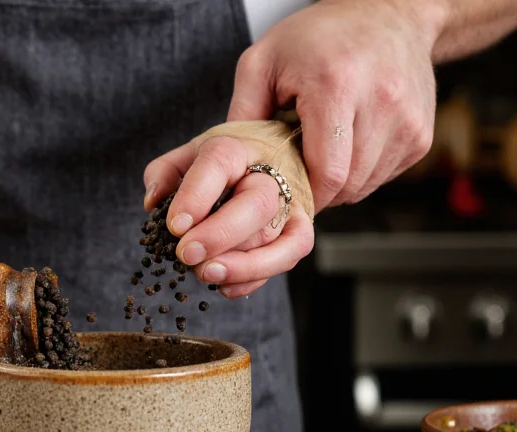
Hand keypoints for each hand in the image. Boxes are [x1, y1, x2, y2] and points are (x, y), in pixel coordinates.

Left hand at [144, 129, 313, 297]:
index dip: (196, 195)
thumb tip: (153, 203)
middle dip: (220, 234)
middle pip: (257, 204)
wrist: (274, 156)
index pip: (219, 164)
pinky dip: (257, 277)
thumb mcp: (187, 156)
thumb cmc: (224, 162)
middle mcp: (269, 174)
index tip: (175, 225)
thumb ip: (163, 173)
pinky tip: (225, 286)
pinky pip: (290, 256)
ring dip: (240, 264)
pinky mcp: (300, 228)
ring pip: (277, 236)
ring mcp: (291, 202)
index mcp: (235, 149)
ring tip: (204, 273)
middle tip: (186, 255)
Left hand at [228, 0, 439, 209]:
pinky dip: (360, 173)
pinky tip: (346, 146)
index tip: (282, 191)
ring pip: (365, 186)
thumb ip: (242, 115)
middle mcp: (382, 103)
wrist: (387, 13)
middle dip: (316, 190)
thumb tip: (228, 166)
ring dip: (337, 184)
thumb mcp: (262, 62)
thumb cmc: (317, 37)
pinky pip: (383, 176)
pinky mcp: (422, 134)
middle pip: (346, 184)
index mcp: (337, 86)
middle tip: (295, 172)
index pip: (327, 172)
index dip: (302, 194)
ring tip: (320, 153)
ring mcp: (409, 120)